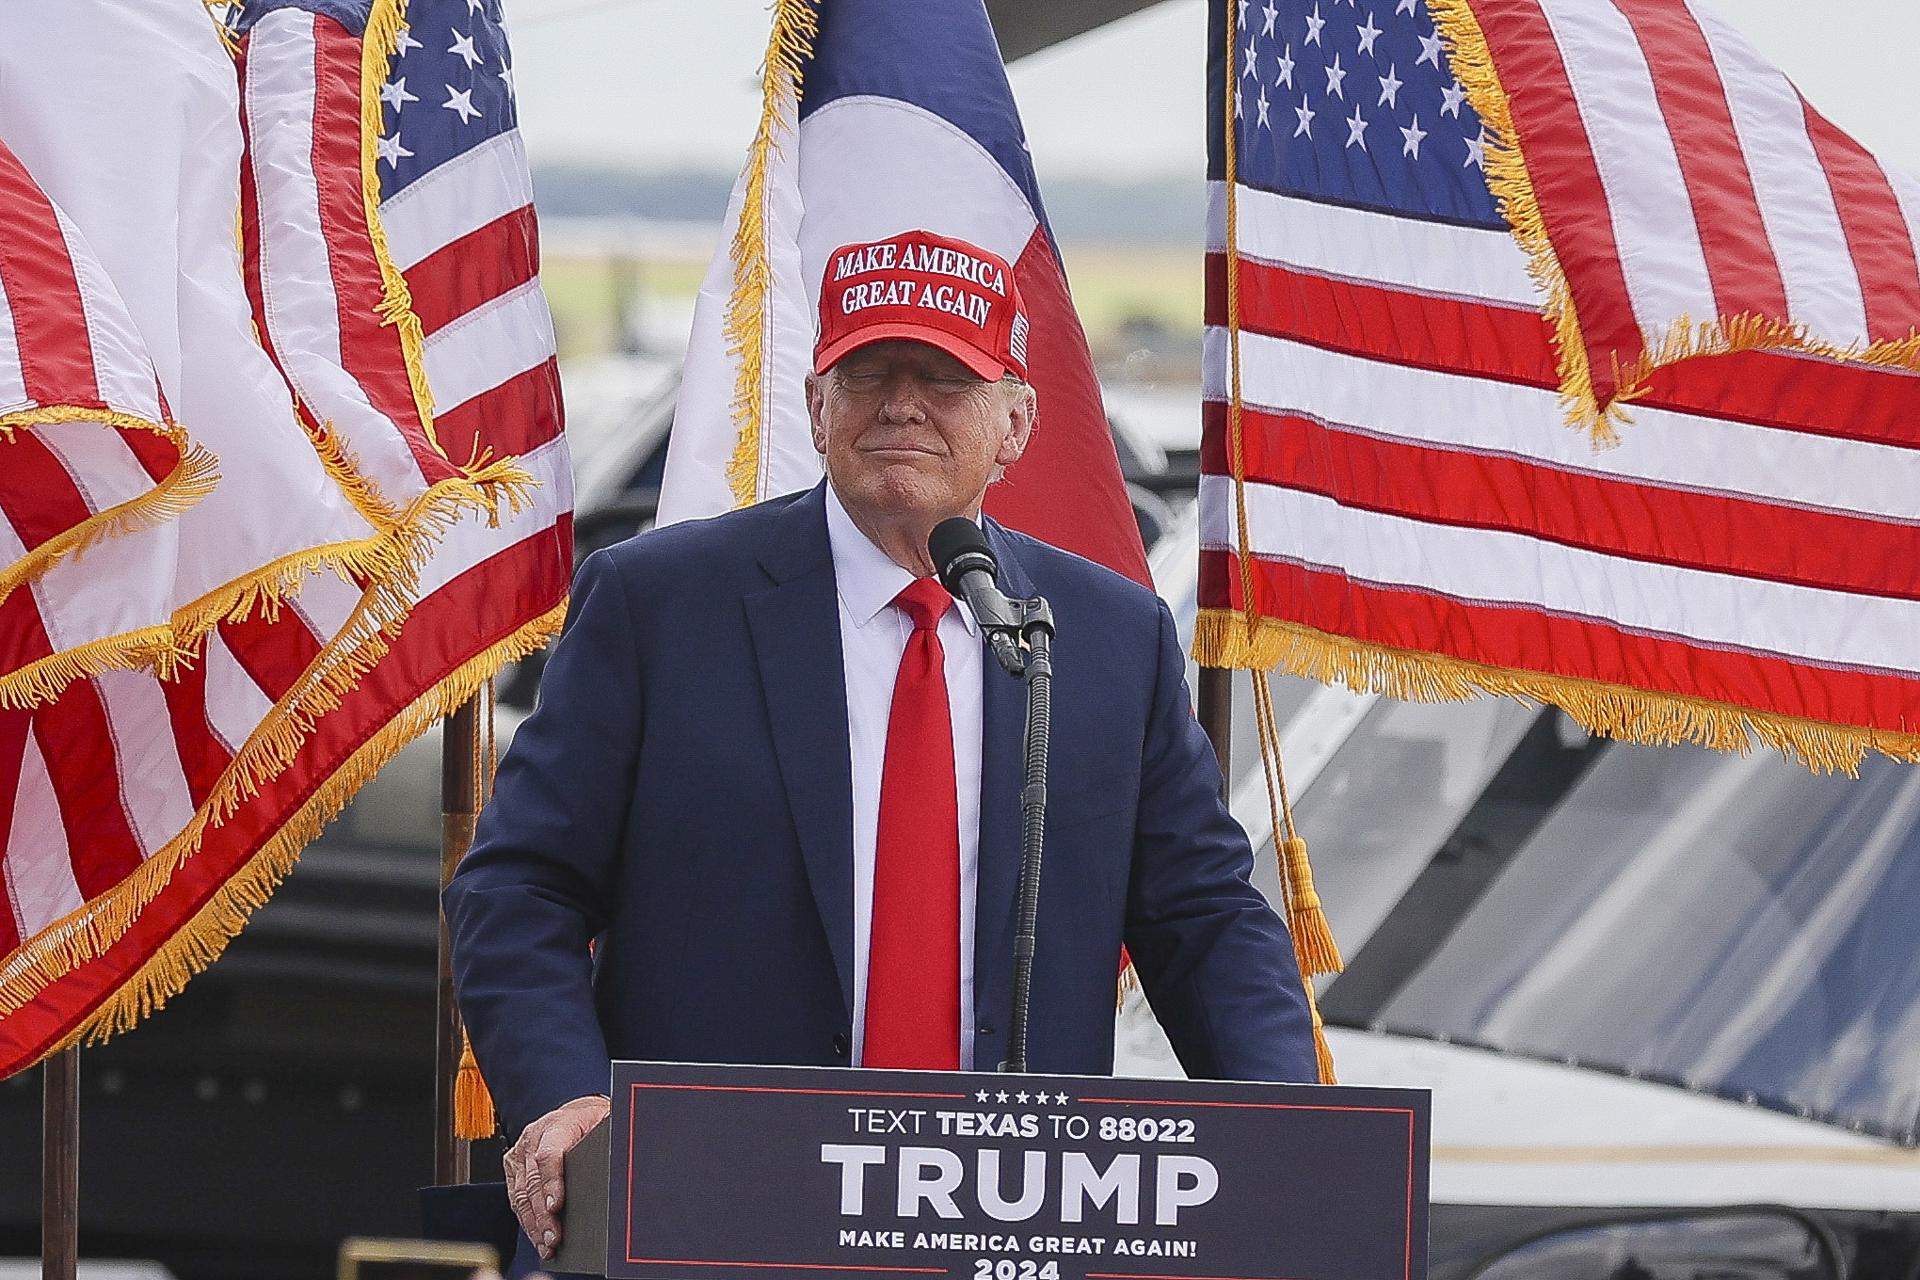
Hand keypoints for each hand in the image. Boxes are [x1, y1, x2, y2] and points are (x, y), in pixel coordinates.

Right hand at [504, 1094, 610, 1260]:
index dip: (552, 1183)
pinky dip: (527, 1220)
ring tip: (546, 1243)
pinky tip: (537, 1235)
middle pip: (533, 1181)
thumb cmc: (593, 1120)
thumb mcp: (606, 1123)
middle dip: (543, 1214)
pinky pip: (516, 1197)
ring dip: (533, 1223)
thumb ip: (610, 1140)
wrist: (577, 1112)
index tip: (556, 1206)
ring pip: (521, 1194)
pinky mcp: (514, 1165)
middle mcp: (535, 1136)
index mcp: (558, 1124)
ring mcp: (521, 1151)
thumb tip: (622, 1162)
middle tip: (554, 1237)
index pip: (549, 1155)